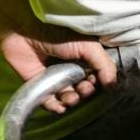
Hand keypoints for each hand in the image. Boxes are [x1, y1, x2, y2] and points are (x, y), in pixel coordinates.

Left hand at [0, 21, 116, 113]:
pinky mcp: (38, 85)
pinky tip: (60, 108)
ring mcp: (55, 78)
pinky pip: (48, 102)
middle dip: (85, 92)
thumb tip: (114, 86)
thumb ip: (104, 66)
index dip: (99, 83)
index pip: (97, 76)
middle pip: (83, 89)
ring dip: (72, 101)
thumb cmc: (59, 34)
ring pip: (68, 97)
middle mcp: (71, 69)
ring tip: (71, 97)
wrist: (26, 31)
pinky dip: (55, 107)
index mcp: (85, 58)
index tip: (96, 82)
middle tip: (83, 89)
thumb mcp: (89, 46)